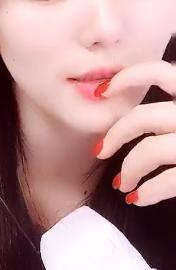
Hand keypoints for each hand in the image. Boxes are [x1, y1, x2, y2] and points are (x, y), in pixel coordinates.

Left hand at [94, 60, 175, 205]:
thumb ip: (174, 108)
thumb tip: (129, 120)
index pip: (161, 71)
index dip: (128, 77)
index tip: (102, 91)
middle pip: (143, 117)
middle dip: (114, 136)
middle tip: (101, 151)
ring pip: (150, 150)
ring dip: (129, 170)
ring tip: (123, 183)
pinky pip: (168, 181)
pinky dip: (148, 191)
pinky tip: (138, 198)